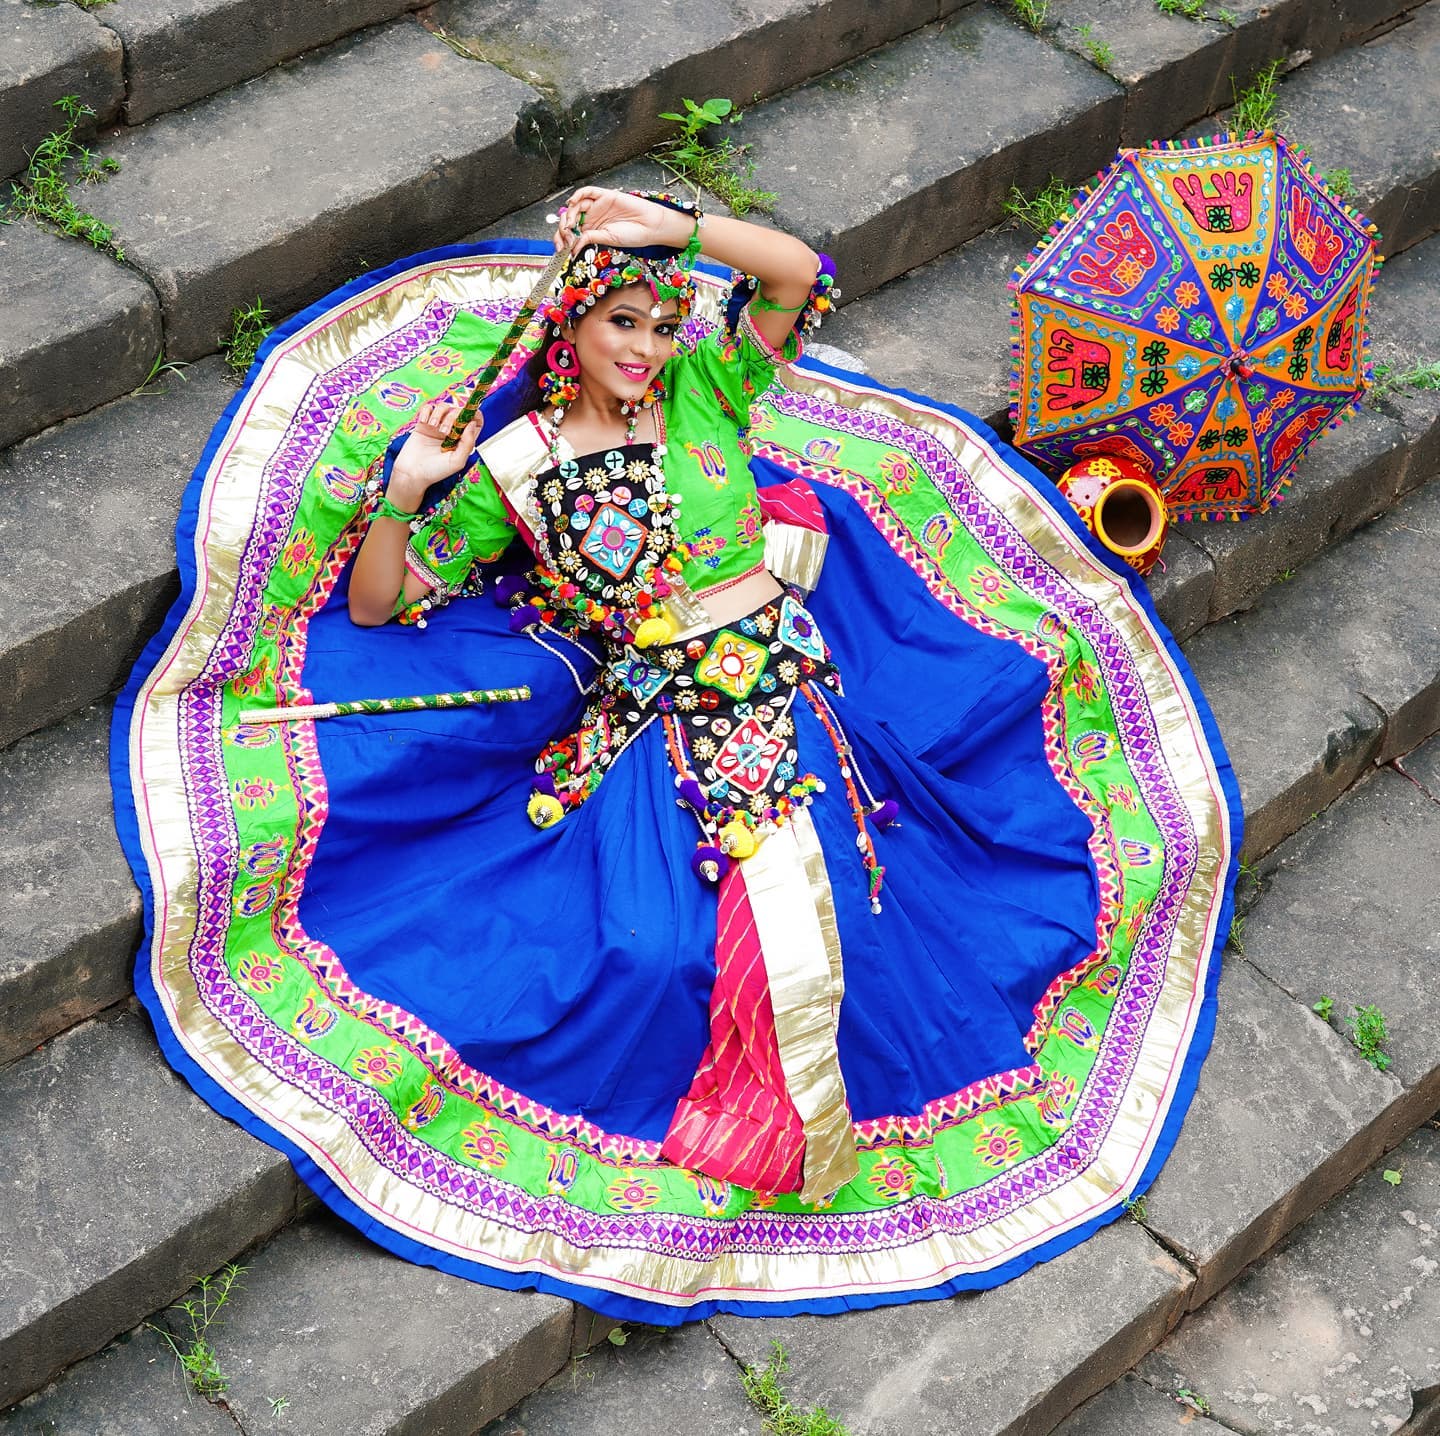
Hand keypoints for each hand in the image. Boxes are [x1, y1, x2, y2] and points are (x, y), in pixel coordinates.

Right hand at [390, 402, 481, 502]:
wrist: (412, 473)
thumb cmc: (435, 471)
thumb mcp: (457, 461)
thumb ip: (468, 443)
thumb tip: (472, 423)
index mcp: (462, 440)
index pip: (474, 421)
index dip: (475, 414)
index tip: (469, 415)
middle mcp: (452, 431)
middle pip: (458, 411)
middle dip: (453, 417)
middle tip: (444, 431)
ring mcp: (437, 426)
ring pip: (443, 407)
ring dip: (439, 413)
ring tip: (433, 426)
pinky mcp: (423, 423)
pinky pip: (427, 408)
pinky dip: (426, 411)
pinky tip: (424, 422)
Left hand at [551, 187, 689, 256]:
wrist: (650, 226)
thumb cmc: (633, 235)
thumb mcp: (607, 239)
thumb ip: (589, 238)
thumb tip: (572, 247)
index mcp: (591, 230)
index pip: (572, 232)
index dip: (563, 238)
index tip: (561, 247)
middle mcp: (592, 217)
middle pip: (571, 218)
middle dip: (564, 226)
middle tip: (565, 235)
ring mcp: (597, 206)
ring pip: (576, 205)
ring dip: (569, 213)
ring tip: (569, 223)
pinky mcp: (604, 195)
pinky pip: (588, 191)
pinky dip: (578, 195)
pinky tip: (573, 202)